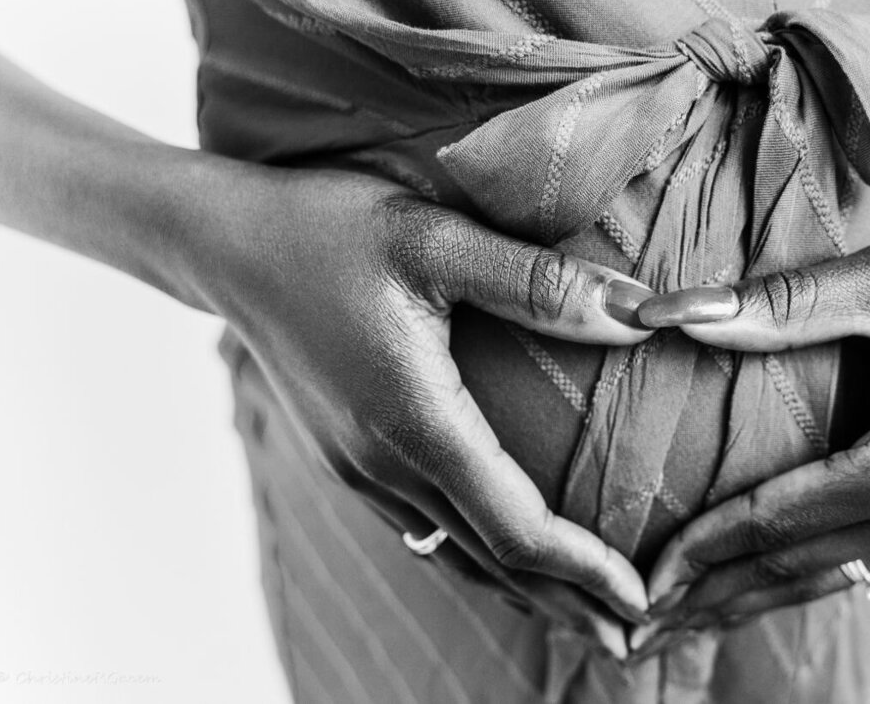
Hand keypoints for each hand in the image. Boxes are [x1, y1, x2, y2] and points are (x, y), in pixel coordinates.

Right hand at [193, 168, 656, 656]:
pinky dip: (477, 556)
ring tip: (581, 615)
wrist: (228, 242)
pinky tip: (500, 556)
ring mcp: (358, 468)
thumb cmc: (329, 229)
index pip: (516, 526)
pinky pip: (423, 528)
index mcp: (413, 420)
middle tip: (633, 641)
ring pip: (454, 553)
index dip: (585, 569)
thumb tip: (640, 316)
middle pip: (491, 561)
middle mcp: (382, 464)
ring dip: (523, 589)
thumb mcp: (435, 236)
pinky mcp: (347, 457)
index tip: (642, 598)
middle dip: (567, 603)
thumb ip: (538, 284)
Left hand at [630, 215, 869, 648]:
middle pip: (796, 570)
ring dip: (753, 601)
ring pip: (829, 577)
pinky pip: (861, 560)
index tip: (636, 582)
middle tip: (638, 634)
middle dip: (713, 600)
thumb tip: (674, 314)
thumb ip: (783, 305)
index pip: (775, 522)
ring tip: (687, 626)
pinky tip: (765, 583)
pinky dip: (802, 578)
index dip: (700, 552)